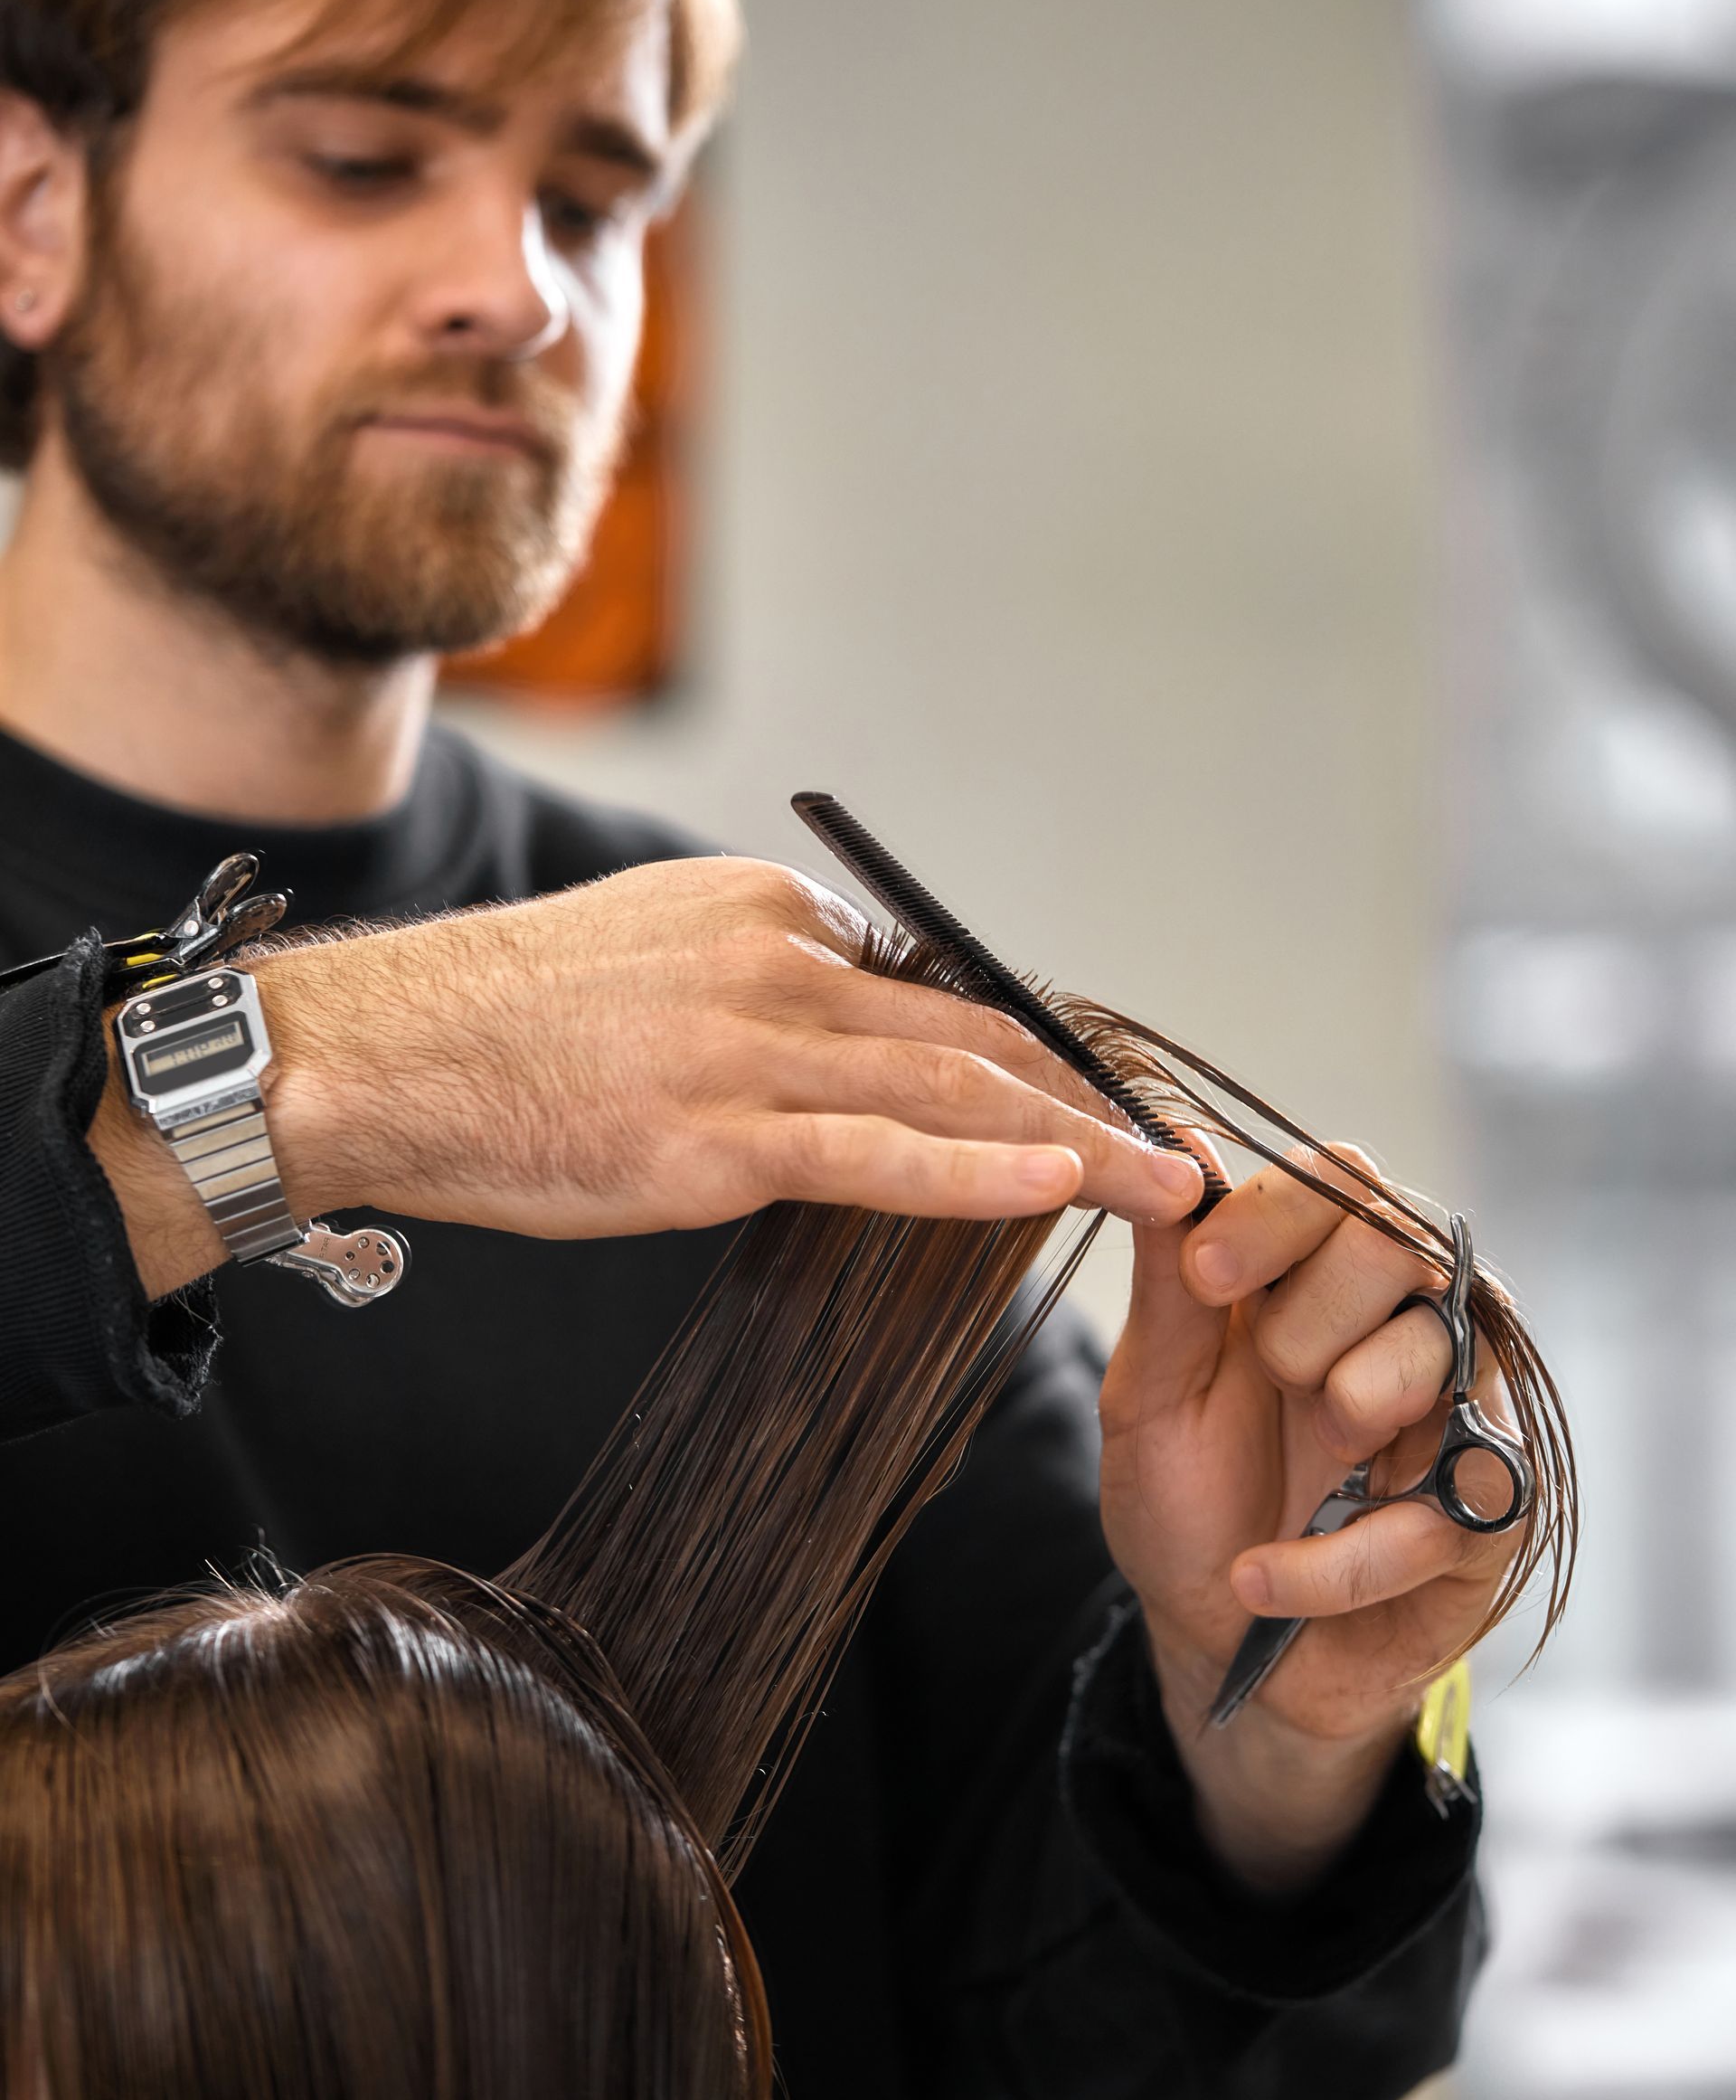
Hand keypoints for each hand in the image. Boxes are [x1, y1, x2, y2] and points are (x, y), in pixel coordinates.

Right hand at [92, 857, 1201, 1294]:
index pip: (937, 984)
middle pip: (977, 1029)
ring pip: (954, 1091)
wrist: (378, 1053)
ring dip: (1082, 1139)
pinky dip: (980, 1172)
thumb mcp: (652, 958)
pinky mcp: (715, 1134)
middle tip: (1185, 1139)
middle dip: (1095, 1091)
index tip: (1101, 1098)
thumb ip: (757, 986)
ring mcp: (750, 1046)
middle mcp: (782, 961)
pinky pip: (877, 1153)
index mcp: (772, 911)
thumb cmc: (502, 1024)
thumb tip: (837, 1040)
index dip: (1033, 1051)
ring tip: (1172, 1181)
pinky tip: (1059, 1188)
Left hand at [1097, 1147, 1520, 1892]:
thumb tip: (1175, 1145)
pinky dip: (1332, 1558)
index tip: (1205, 1277)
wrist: (1219, 1650)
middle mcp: (1405, 1321)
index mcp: (1318, 1275)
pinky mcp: (1490, 1515)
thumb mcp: (1152, 1398)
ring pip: (1440, 1348)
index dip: (1275, 1215)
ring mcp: (1458, 1412)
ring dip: (1349, 1402)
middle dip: (1309, 1312)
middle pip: (1398, 1240)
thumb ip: (1169, 1286)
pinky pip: (1436, 1506)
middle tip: (1269, 1376)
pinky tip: (1261, 1579)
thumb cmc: (1190, 1505)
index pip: (1339, 1180)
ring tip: (1306, 1460)